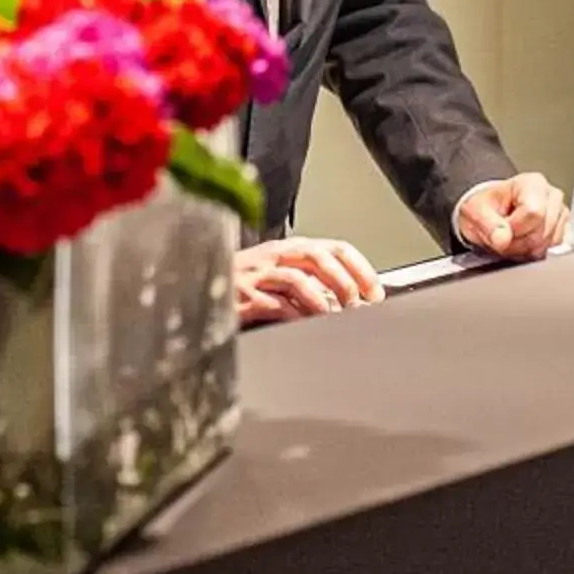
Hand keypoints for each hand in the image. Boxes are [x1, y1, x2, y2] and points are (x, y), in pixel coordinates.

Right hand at [233, 237, 380, 325]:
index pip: (334, 248)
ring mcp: (258, 275)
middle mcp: (276, 256)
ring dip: (323, 299)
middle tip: (359, 305)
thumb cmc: (242, 287)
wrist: (197, 290)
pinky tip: (307, 325)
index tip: (376, 293)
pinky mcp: (243, 296)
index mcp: (290, 248)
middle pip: (319, 257)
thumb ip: (312, 285)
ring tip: (335, 317)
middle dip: (345, 281)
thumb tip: (349, 303)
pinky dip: (296, 315)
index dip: (360, 269)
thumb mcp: (281, 279)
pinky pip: (276, 303)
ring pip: (299, 278)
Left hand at [452, 172, 569, 259]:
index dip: (514, 228)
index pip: (533, 213)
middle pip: (540, 232)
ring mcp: (560, 212)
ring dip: (524, 249)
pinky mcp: (562, 229)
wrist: (492, 212)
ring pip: (546, 244)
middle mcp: (551, 195)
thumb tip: (502, 239)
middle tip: (502, 237)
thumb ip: (488, 225)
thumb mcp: (476, 211)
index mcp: (532, 183)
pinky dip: (534, 252)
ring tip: (511, 238)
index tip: (500, 229)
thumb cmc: (487, 207)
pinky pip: (551, 250)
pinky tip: (523, 242)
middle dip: (517, 243)